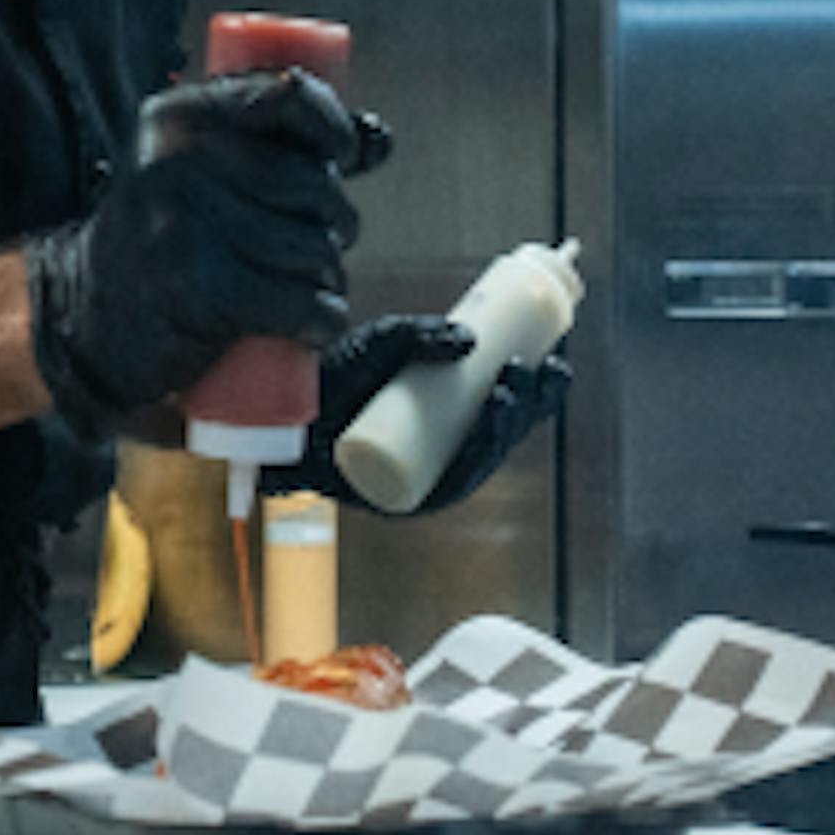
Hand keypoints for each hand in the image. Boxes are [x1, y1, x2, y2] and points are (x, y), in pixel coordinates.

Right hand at [25, 70, 389, 438]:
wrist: (82, 316)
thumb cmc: (159, 234)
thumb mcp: (197, 167)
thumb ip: (274, 142)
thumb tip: (378, 138)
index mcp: (180, 115)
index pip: (290, 94)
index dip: (334, 127)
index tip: (342, 158)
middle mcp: (178, 161)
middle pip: (312, 182)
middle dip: (337, 220)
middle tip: (321, 245)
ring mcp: (186, 226)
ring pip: (312, 247)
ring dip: (329, 276)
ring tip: (307, 286)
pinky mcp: (201, 291)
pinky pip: (300, 302)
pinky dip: (323, 318)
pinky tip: (317, 324)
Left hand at [275, 315, 569, 513]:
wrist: (277, 413)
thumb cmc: (332, 377)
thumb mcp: (382, 343)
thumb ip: (420, 334)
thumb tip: (468, 340)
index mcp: (451, 409)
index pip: (508, 398)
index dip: (538, 383)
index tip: (556, 355)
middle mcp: (445, 445)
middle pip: (505, 431)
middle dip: (532, 403)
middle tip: (534, 370)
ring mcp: (426, 474)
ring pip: (484, 458)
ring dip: (507, 428)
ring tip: (509, 391)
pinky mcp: (404, 500)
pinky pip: (450, 487)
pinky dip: (473, 463)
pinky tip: (484, 433)